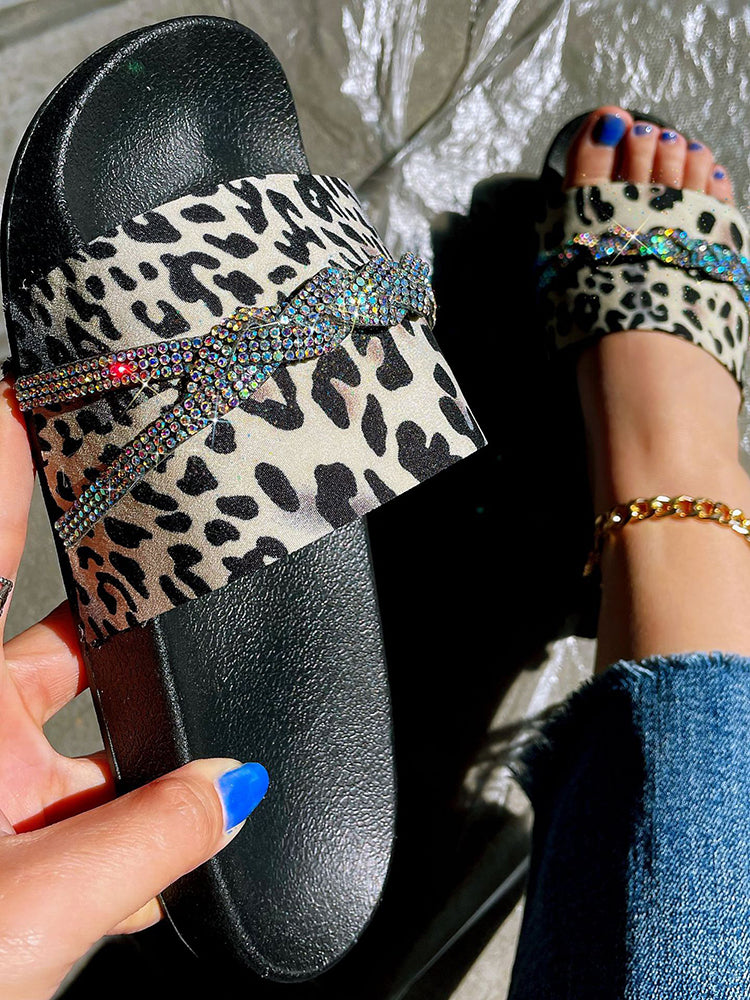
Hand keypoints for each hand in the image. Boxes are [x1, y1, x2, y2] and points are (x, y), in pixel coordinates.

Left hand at [0, 379, 268, 999]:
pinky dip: (143, 806)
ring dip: (146, 738)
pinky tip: (182, 828)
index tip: (27, 393)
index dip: (4, 464)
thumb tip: (233, 789)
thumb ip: (153, 841)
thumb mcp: (40, 911)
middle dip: (122, 609)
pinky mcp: (18, 824)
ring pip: (85, 722)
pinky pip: (97, 791)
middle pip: (59, 636)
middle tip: (173, 555)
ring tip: (203, 744)